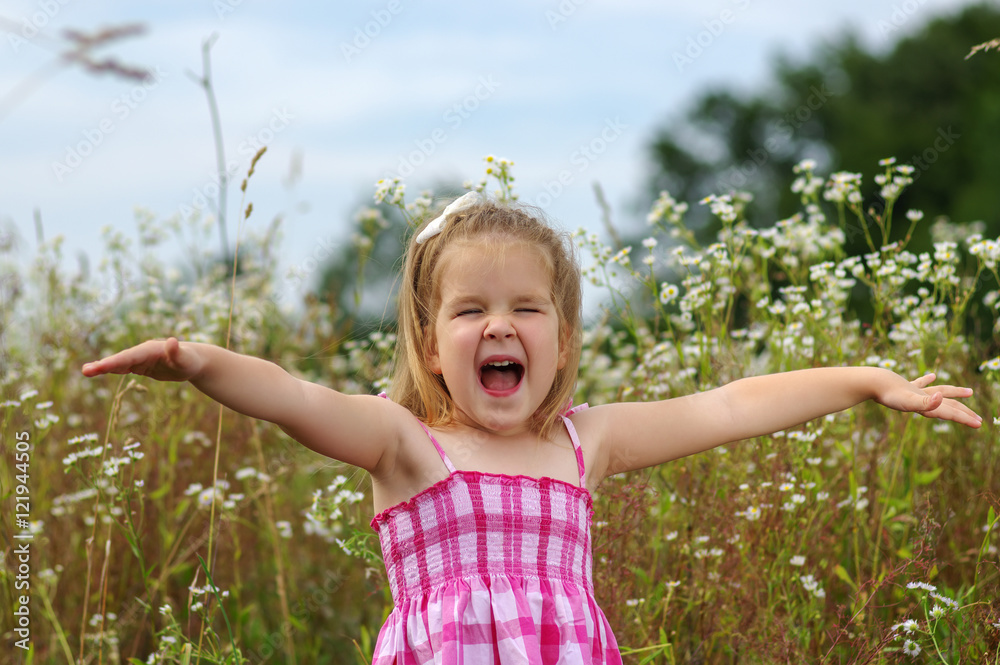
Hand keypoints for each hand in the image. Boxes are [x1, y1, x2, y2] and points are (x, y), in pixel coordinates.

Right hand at [82, 338, 204, 381]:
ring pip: (119, 363)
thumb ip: (177, 352)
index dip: (115, 362)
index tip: (101, 366)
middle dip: (104, 365)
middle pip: (121, 359)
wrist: (194, 361)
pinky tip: (99, 371)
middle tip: (85, 371)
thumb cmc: (191, 360)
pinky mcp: (142, 366)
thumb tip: (172, 341)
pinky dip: (112, 369)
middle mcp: (142, 352)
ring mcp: (141, 359)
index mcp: (150, 350)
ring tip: (86, 371)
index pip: (130, 357)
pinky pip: (124, 368)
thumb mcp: (186, 359)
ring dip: (103, 367)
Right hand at [875, 372, 982, 427]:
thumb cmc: (889, 393)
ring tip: (968, 392)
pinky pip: (921, 383)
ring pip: (939, 394)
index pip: (950, 413)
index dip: (966, 418)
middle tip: (979, 419)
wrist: (871, 384)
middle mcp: (923, 402)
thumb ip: (926, 401)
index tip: (980, 424)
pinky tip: (932, 375)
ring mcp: (915, 394)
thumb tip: (941, 397)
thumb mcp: (908, 399)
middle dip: (964, 412)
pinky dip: (928, 380)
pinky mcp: (906, 386)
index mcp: (926, 407)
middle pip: (949, 407)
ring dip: (954, 394)